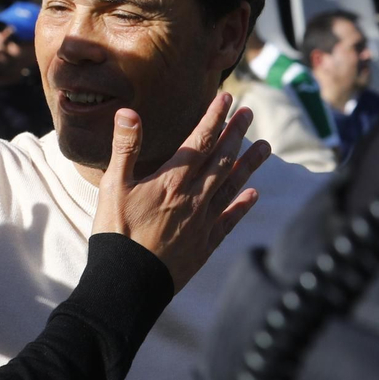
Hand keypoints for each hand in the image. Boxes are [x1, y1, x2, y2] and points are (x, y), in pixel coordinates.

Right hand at [91, 94, 268, 291]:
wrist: (127, 281)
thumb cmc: (115, 232)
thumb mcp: (113, 185)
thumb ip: (125, 148)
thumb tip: (129, 112)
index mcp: (171, 180)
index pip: (199, 141)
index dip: (214, 117)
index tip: (226, 98)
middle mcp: (193, 197)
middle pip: (221, 159)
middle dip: (236, 133)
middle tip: (249, 113)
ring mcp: (202, 221)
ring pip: (232, 185)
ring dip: (249, 164)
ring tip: (265, 146)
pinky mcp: (204, 243)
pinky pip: (229, 219)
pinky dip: (243, 205)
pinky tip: (253, 194)